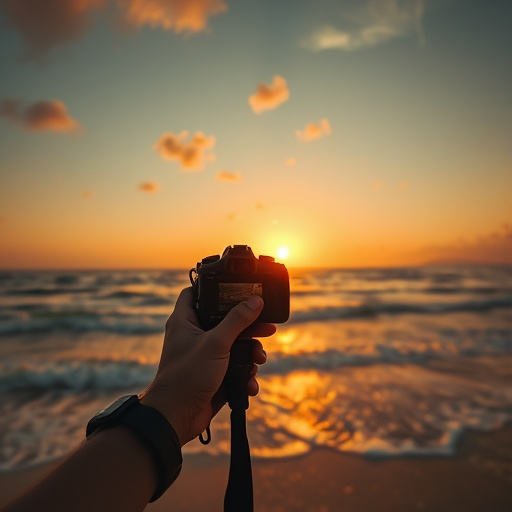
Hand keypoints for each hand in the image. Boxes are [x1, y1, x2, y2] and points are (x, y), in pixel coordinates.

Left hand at [139, 287, 274, 444]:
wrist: (176, 417)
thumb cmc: (187, 376)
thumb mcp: (216, 343)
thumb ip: (237, 320)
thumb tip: (255, 300)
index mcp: (185, 321)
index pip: (194, 293)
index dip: (213, 288)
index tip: (235, 287)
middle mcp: (194, 335)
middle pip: (224, 320)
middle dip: (247, 326)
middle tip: (266, 327)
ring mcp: (204, 355)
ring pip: (234, 345)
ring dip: (250, 353)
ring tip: (259, 360)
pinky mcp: (213, 374)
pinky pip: (234, 368)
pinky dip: (244, 374)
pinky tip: (250, 383)